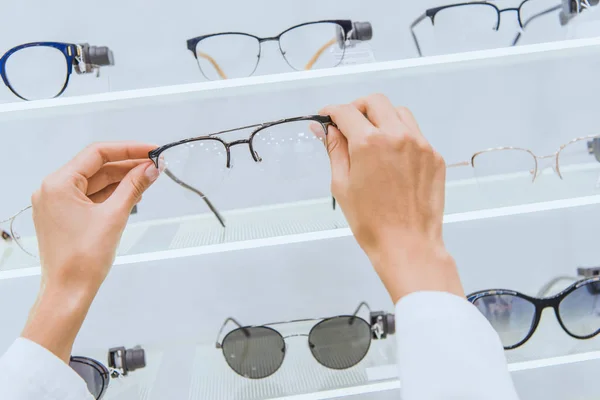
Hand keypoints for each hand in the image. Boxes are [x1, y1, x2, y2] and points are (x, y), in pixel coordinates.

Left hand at [22, 142, 159, 361]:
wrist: (68, 292)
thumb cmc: (84, 258)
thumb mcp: (115, 216)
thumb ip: (134, 186)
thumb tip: (152, 168)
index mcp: (58, 184)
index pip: (97, 154)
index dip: (128, 149)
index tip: (152, 151)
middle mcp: (53, 189)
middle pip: (96, 167)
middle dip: (127, 165)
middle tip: (156, 165)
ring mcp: (57, 203)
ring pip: (95, 182)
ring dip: (122, 180)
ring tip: (149, 180)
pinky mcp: (64, 215)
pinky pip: (91, 196)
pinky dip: (112, 194)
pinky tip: (133, 194)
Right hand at [321, 94, 462, 301]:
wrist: (408, 245)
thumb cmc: (371, 222)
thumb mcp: (342, 185)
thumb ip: (334, 150)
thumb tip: (325, 129)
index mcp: (369, 143)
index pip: (346, 111)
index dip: (331, 111)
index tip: (326, 117)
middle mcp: (397, 136)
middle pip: (375, 102)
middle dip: (358, 108)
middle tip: (349, 125)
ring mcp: (420, 145)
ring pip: (399, 113)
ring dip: (382, 118)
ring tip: (372, 140)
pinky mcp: (434, 157)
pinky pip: (415, 134)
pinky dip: (400, 136)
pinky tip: (392, 159)